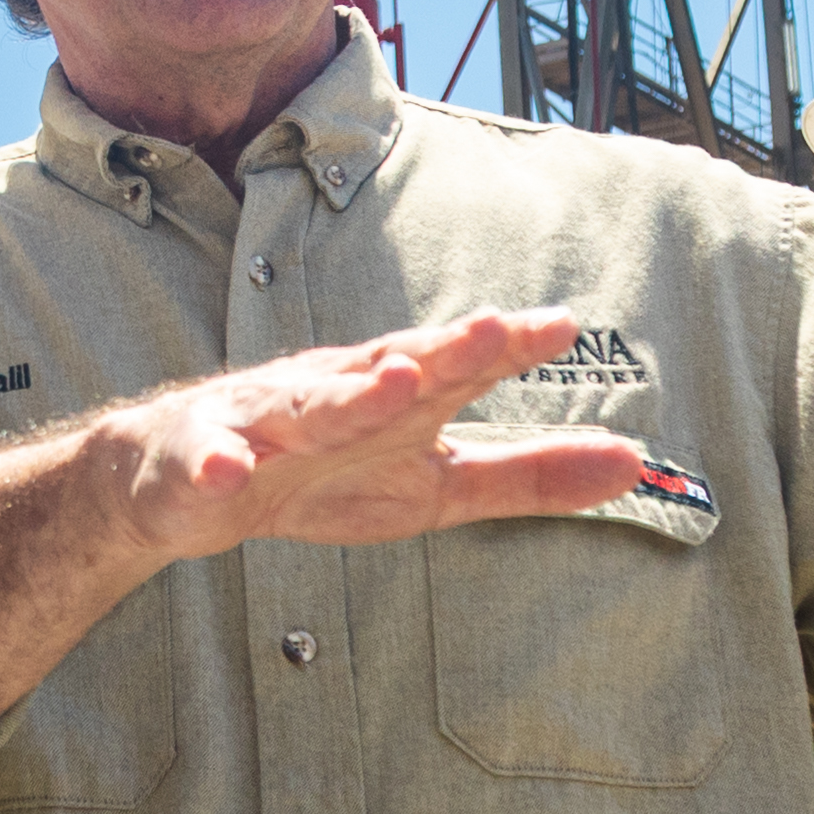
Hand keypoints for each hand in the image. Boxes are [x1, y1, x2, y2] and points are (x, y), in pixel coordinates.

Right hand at [94, 308, 653, 561]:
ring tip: (394, 383)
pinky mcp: (200, 463)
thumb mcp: (433, 486)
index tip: (561, 327)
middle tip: (491, 332)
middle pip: (390, 369)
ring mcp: (263, 424)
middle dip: (439, 351)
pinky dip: (219, 464)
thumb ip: (528, 476)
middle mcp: (332, 393)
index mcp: (390, 396)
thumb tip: (634, 462)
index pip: (455, 365)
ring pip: (308, 406)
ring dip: (348, 396)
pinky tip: (232, 470)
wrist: (179, 482)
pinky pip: (209, 464)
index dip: (503, 347)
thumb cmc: (320, 473)